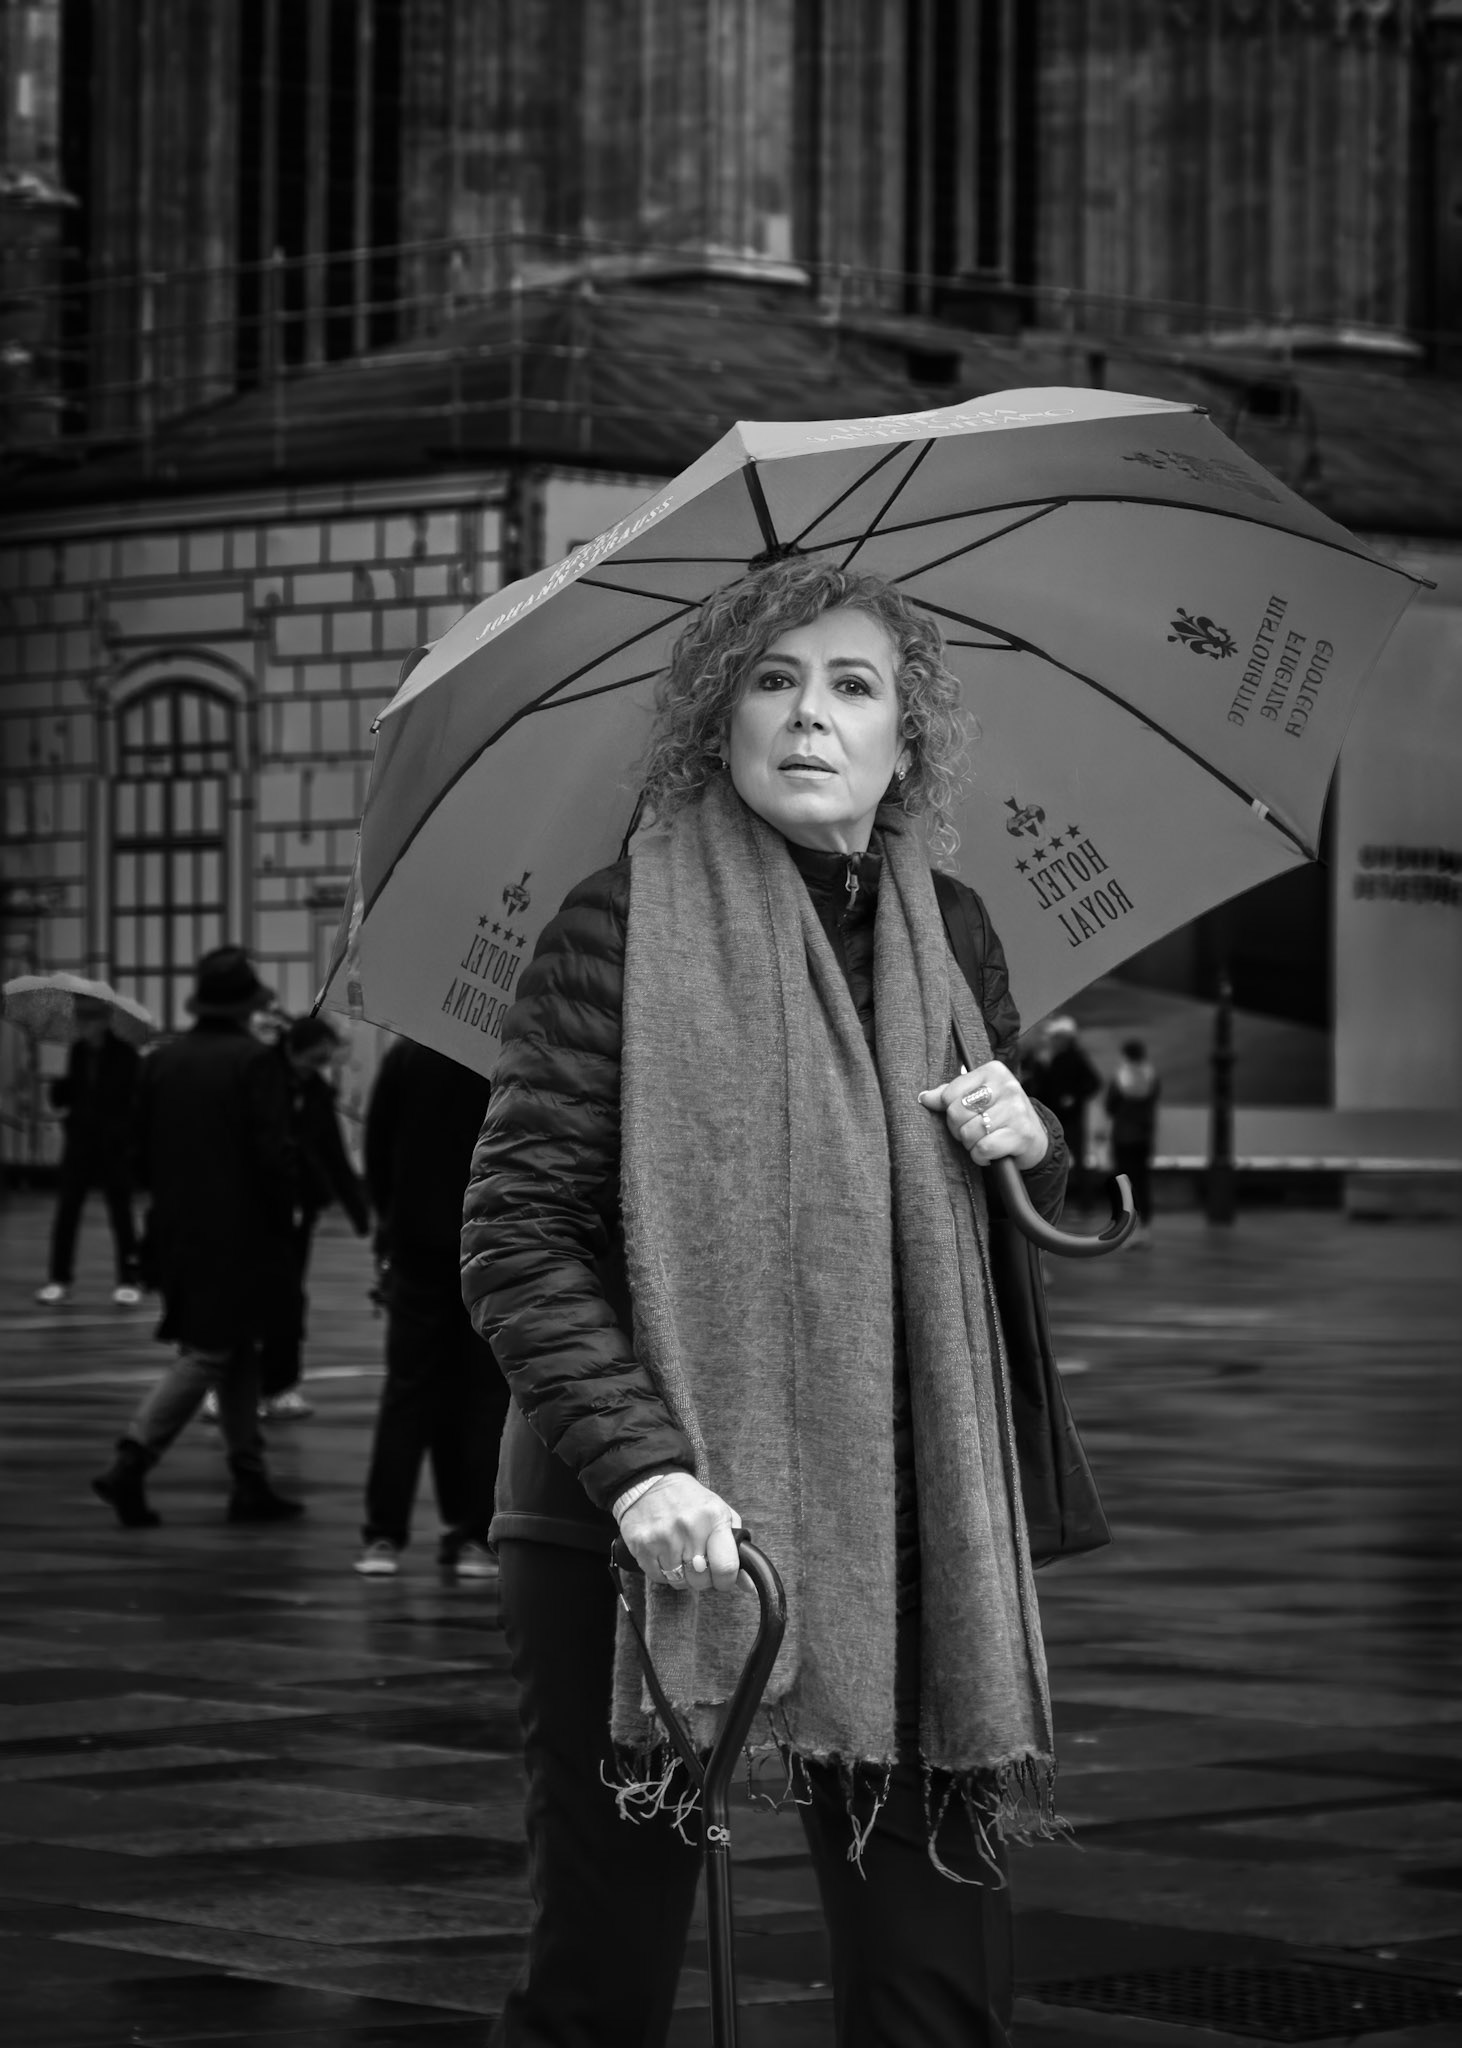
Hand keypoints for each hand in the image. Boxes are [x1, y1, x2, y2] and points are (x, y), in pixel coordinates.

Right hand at [618, 1474, 742, 1595]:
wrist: (650, 1482)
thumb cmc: (690, 1502)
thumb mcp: (720, 1514)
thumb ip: (737, 1548)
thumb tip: (749, 1585)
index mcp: (713, 1517)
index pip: (726, 1567)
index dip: (726, 1581)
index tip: (722, 1578)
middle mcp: (688, 1528)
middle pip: (701, 1580)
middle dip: (702, 1577)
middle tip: (698, 1561)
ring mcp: (663, 1538)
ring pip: (679, 1582)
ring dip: (682, 1575)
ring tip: (679, 1553)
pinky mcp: (642, 1546)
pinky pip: (658, 1577)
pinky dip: (663, 1572)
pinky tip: (664, 1553)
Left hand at [919, 1059, 1048, 1172]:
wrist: (1035, 1138)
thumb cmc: (1000, 1115)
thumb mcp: (977, 1098)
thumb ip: (949, 1095)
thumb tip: (924, 1097)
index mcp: (993, 1071)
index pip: (949, 1094)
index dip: (949, 1111)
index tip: (964, 1116)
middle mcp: (1007, 1086)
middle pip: (956, 1113)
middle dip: (959, 1129)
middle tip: (973, 1131)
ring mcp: (1016, 1109)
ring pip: (969, 1133)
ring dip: (971, 1144)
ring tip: (984, 1141)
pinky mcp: (1021, 1134)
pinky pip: (984, 1148)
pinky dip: (981, 1156)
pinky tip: (990, 1153)